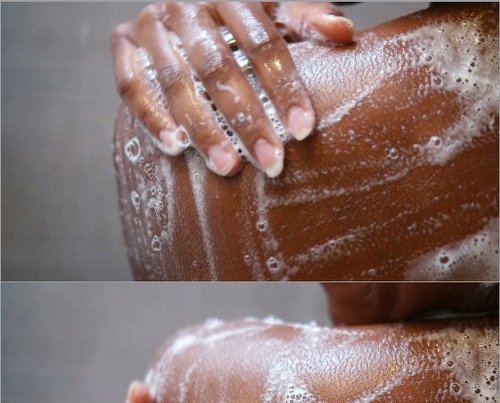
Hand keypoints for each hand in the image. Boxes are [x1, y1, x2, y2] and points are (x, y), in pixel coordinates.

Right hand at [112, 2, 352, 177]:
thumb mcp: (272, 12)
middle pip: (219, 65)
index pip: (262, 41)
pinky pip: (132, 84)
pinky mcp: (123, 43)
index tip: (303, 129)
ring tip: (227, 166)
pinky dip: (152, 117)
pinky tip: (175, 147)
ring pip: (176, 79)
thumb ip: (304, 20)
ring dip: (203, 127)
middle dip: (246, 118)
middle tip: (271, 162)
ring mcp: (152, 23)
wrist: (178, 6)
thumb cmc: (236, 19)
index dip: (284, 85)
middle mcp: (187, 4)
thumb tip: (343, 33)